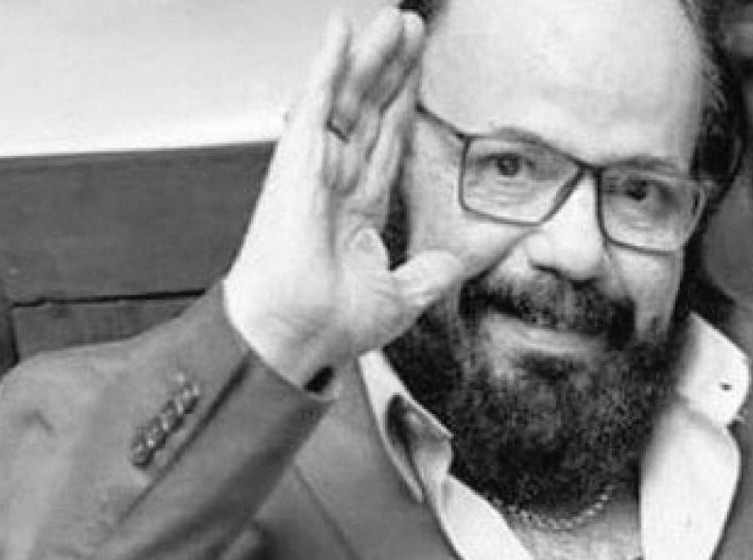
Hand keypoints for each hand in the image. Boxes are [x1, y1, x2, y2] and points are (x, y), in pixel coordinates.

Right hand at [224, 9, 471, 387]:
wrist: (294, 334)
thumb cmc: (328, 324)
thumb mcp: (401, 296)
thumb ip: (430, 274)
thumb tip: (458, 263)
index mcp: (356, 208)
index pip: (386, 141)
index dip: (404, 103)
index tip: (419, 72)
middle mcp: (334, 181)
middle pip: (371, 109)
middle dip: (393, 67)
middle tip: (413, 27)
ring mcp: (314, 167)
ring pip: (349, 97)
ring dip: (372, 55)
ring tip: (395, 18)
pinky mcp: (297, 161)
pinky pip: (316, 102)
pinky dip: (328, 64)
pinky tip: (341, 30)